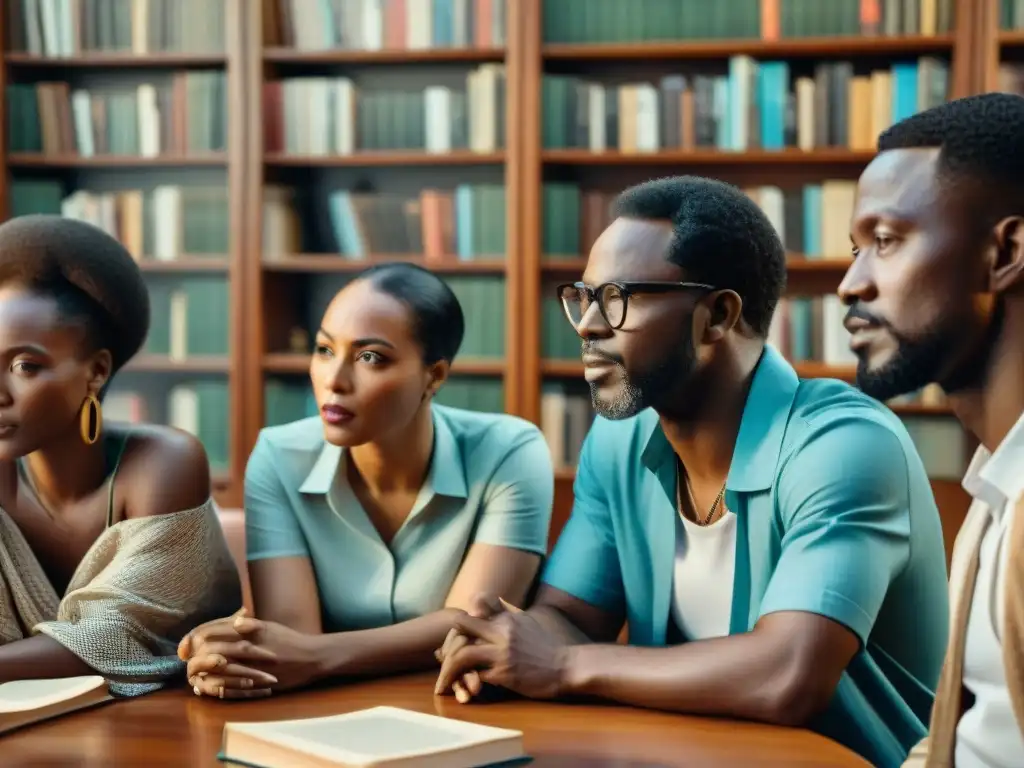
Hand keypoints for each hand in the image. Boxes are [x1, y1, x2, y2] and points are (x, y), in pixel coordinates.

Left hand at [187, 615, 321, 699]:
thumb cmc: (290, 640)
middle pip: (215, 647)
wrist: (312, 657)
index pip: (218, 629)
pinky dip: (217, 685)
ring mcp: (254, 664)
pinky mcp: (258, 681)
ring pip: (220, 667)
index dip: (199, 634)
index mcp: (252, 630)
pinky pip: (233, 684)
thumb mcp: (270, 626)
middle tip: (184, 656)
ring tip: (191, 671)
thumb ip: (250, 624)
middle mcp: (252, 646)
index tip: (186, 641)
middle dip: (196, 652)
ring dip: (203, 669)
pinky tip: (207, 686)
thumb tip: (234, 619)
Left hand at [434, 599, 568, 701]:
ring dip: (448, 670)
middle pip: (461, 626)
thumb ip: (504, 615)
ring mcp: (502, 652)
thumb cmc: (545, 647)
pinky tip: (461, 693)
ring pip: (462, 654)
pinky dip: (465, 685)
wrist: (567, 666)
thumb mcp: (526, 622)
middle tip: (440, 659)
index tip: (454, 639)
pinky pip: (475, 677)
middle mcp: (502, 630)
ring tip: (442, 684)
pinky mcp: (505, 674)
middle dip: (447, 643)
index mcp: (506, 617)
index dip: (460, 625)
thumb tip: (484, 607)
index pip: (472, 609)